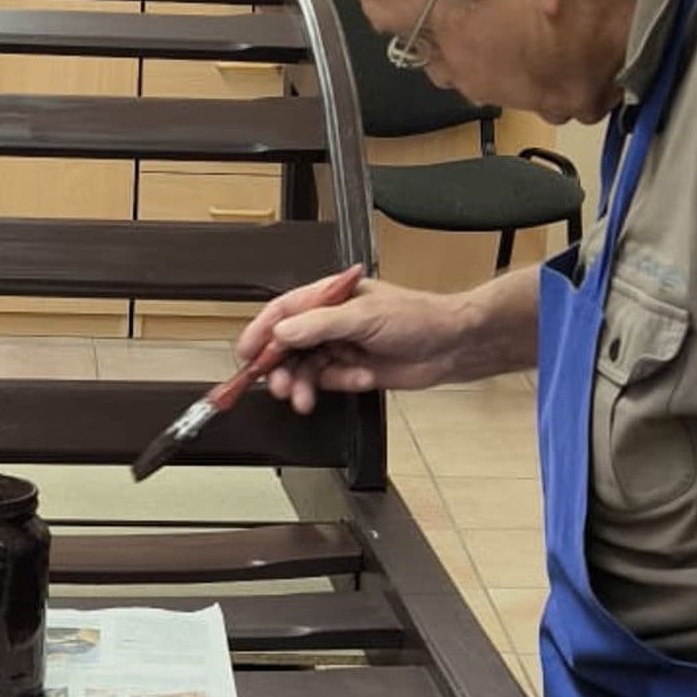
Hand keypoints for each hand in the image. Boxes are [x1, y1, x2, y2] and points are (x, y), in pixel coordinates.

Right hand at [233, 268, 480, 408]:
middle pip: (289, 346)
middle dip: (280, 367)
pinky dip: (340, 385)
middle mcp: (331, 322)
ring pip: (306, 369)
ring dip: (303, 384)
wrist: (450, 346)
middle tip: (278, 385)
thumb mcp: (363, 317)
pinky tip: (359, 378)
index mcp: (329, 297)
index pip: (284, 312)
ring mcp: (341, 347)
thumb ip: (319, 325)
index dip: (261, 332)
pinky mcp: (353, 371)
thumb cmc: (417, 317)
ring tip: (303, 398)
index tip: (246, 354)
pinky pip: (330, 382)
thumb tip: (283, 333)